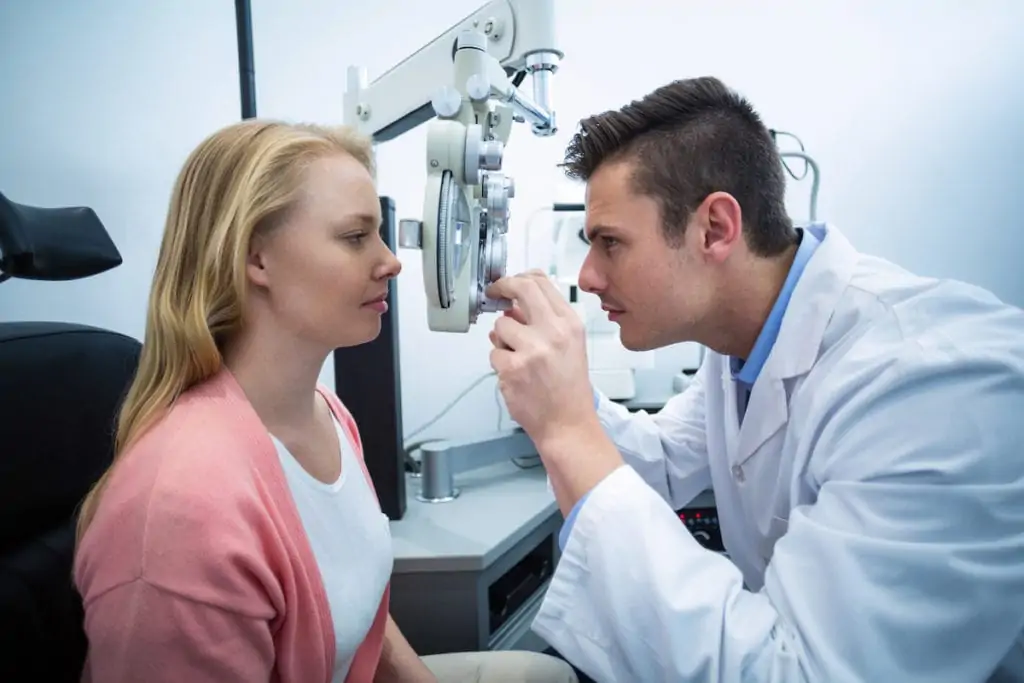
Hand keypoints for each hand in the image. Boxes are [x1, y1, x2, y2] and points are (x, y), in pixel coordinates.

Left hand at [487, 271, 595, 447]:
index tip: (508, 283)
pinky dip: (501, 364)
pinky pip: (494, 354)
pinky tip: (517, 376)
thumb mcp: (570, 346)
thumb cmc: (569, 388)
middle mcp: (553, 332)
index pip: (541, 283)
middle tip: (494, 292)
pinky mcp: (512, 368)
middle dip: (501, 287)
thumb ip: (546, 321)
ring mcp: (531, 349)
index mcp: (570, 324)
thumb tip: (514, 305)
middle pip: (520, 289)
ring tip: (520, 359)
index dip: (518, 279)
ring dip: (503, 341)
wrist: (568, 424)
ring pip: (500, 326)